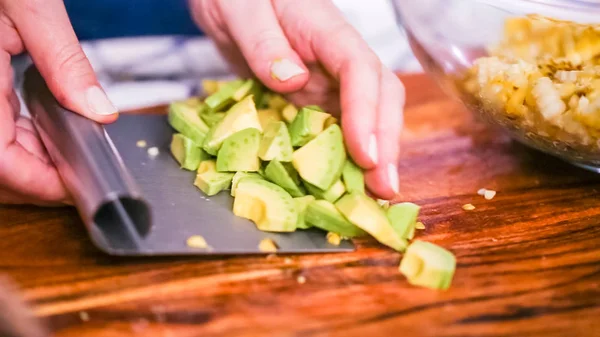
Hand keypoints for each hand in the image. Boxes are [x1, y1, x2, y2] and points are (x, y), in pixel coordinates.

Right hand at [0, 0, 116, 204]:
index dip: (37, 184)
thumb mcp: (30, 6)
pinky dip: (23, 141)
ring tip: (74, 158)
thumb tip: (98, 111)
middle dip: (38, 182)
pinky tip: (51, 134)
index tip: (77, 187)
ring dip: (32, 164)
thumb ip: (65, 61)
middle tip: (84, 178)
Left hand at [191, 0, 403, 198]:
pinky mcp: (314, 97)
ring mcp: (328, 79)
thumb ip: (263, 42)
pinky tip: (344, 182)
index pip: (360, 69)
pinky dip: (345, 155)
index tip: (366, 154)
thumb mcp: (240, 8)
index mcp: (325, 29)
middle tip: (384, 189)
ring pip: (367, 116)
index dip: (366, 113)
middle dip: (387, 143)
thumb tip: (292, 80)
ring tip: (373, 196)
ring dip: (374, 156)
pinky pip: (338, 127)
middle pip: (380, 96)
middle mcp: (337, 57)